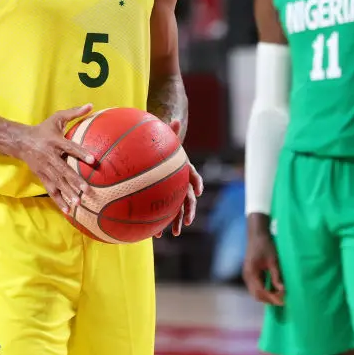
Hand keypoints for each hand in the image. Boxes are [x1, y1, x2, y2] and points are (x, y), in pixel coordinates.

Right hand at [11, 104, 96, 214]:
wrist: (20, 141)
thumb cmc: (43, 129)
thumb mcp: (57, 118)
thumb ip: (74, 112)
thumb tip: (91, 105)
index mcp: (55, 142)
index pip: (70, 148)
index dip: (81, 153)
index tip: (93, 160)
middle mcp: (50, 157)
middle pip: (63, 170)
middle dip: (75, 181)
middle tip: (87, 189)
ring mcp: (45, 169)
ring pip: (57, 183)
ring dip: (68, 193)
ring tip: (78, 202)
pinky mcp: (42, 177)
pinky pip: (51, 190)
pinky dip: (59, 201)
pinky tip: (68, 210)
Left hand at [155, 121, 203, 237]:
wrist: (160, 154)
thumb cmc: (162, 146)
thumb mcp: (165, 138)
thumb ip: (170, 132)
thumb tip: (174, 119)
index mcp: (183, 170)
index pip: (193, 176)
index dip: (197, 183)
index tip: (199, 191)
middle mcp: (182, 183)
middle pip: (188, 198)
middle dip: (189, 211)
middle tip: (188, 222)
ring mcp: (174, 193)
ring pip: (178, 209)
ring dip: (177, 222)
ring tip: (174, 233)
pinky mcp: (164, 200)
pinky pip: (164, 212)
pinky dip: (160, 223)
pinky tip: (154, 234)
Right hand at [242, 220, 284, 305]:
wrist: (257, 235)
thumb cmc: (265, 246)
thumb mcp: (273, 261)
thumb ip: (277, 276)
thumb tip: (283, 290)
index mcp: (252, 273)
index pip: (261, 291)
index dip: (272, 298)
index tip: (283, 301)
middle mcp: (247, 276)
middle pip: (257, 295)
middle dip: (269, 299)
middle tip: (283, 299)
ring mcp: (247, 275)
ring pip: (255, 292)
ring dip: (267, 296)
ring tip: (279, 295)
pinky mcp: (249, 274)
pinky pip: (256, 287)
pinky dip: (264, 290)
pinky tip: (273, 289)